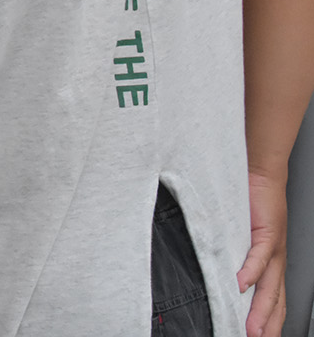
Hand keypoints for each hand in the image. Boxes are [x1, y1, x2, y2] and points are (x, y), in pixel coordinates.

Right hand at [239, 167, 288, 336]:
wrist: (262, 175)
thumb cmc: (251, 202)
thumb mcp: (243, 235)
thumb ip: (234, 254)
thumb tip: (221, 272)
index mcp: (271, 264)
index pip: (273, 301)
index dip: (269, 323)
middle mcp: (276, 262)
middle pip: (275, 302)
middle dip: (268, 327)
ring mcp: (274, 250)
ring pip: (270, 287)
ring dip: (261, 311)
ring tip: (253, 330)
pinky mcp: (267, 234)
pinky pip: (258, 257)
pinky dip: (250, 273)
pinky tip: (241, 286)